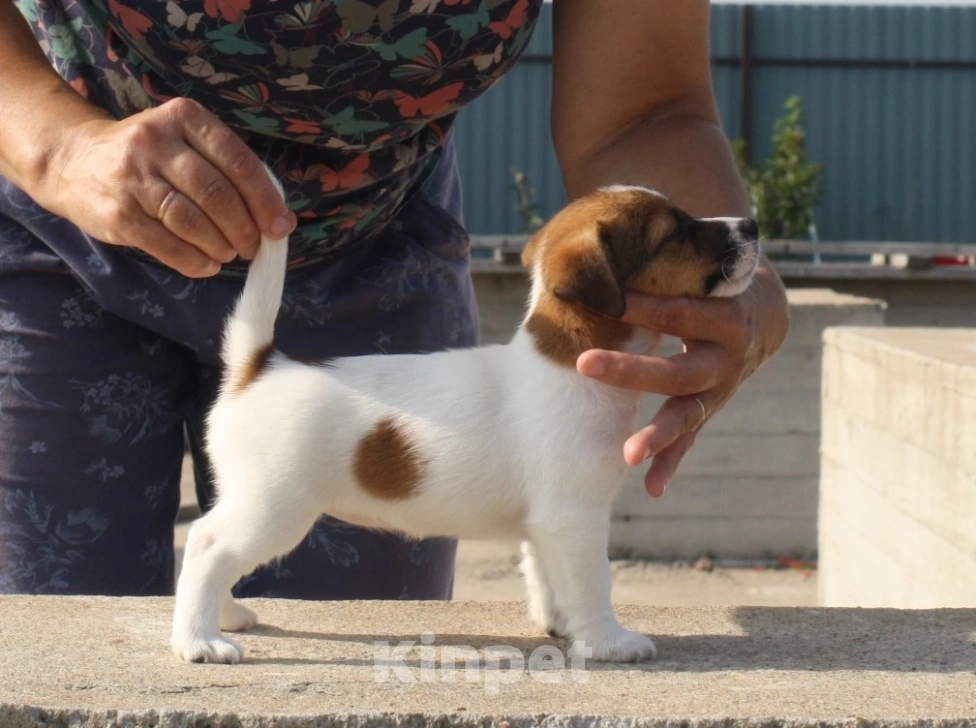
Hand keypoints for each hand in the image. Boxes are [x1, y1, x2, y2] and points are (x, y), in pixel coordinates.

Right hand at [37, 97, 294, 276]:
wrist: (72, 160)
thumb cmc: (149, 157)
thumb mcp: (187, 143)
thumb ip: (229, 171)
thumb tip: (279, 219)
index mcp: (186, 117)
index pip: (238, 162)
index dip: (265, 200)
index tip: (280, 227)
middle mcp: (157, 141)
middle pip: (217, 194)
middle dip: (244, 228)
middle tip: (253, 247)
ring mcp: (133, 176)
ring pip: (192, 221)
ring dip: (221, 246)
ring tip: (229, 253)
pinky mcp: (117, 212)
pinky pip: (166, 245)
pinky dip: (194, 261)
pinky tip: (207, 265)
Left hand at [576, 268, 789, 496]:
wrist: (764, 310)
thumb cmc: (711, 278)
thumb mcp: (698, 263)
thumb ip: (658, 256)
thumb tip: (584, 238)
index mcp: (725, 315)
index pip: (682, 311)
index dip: (647, 305)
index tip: (610, 298)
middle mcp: (726, 356)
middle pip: (678, 369)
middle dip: (632, 370)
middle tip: (584, 364)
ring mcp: (720, 388)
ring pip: (687, 413)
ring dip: (658, 435)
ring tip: (627, 454)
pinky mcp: (709, 407)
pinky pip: (690, 439)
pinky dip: (671, 462)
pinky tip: (651, 488)